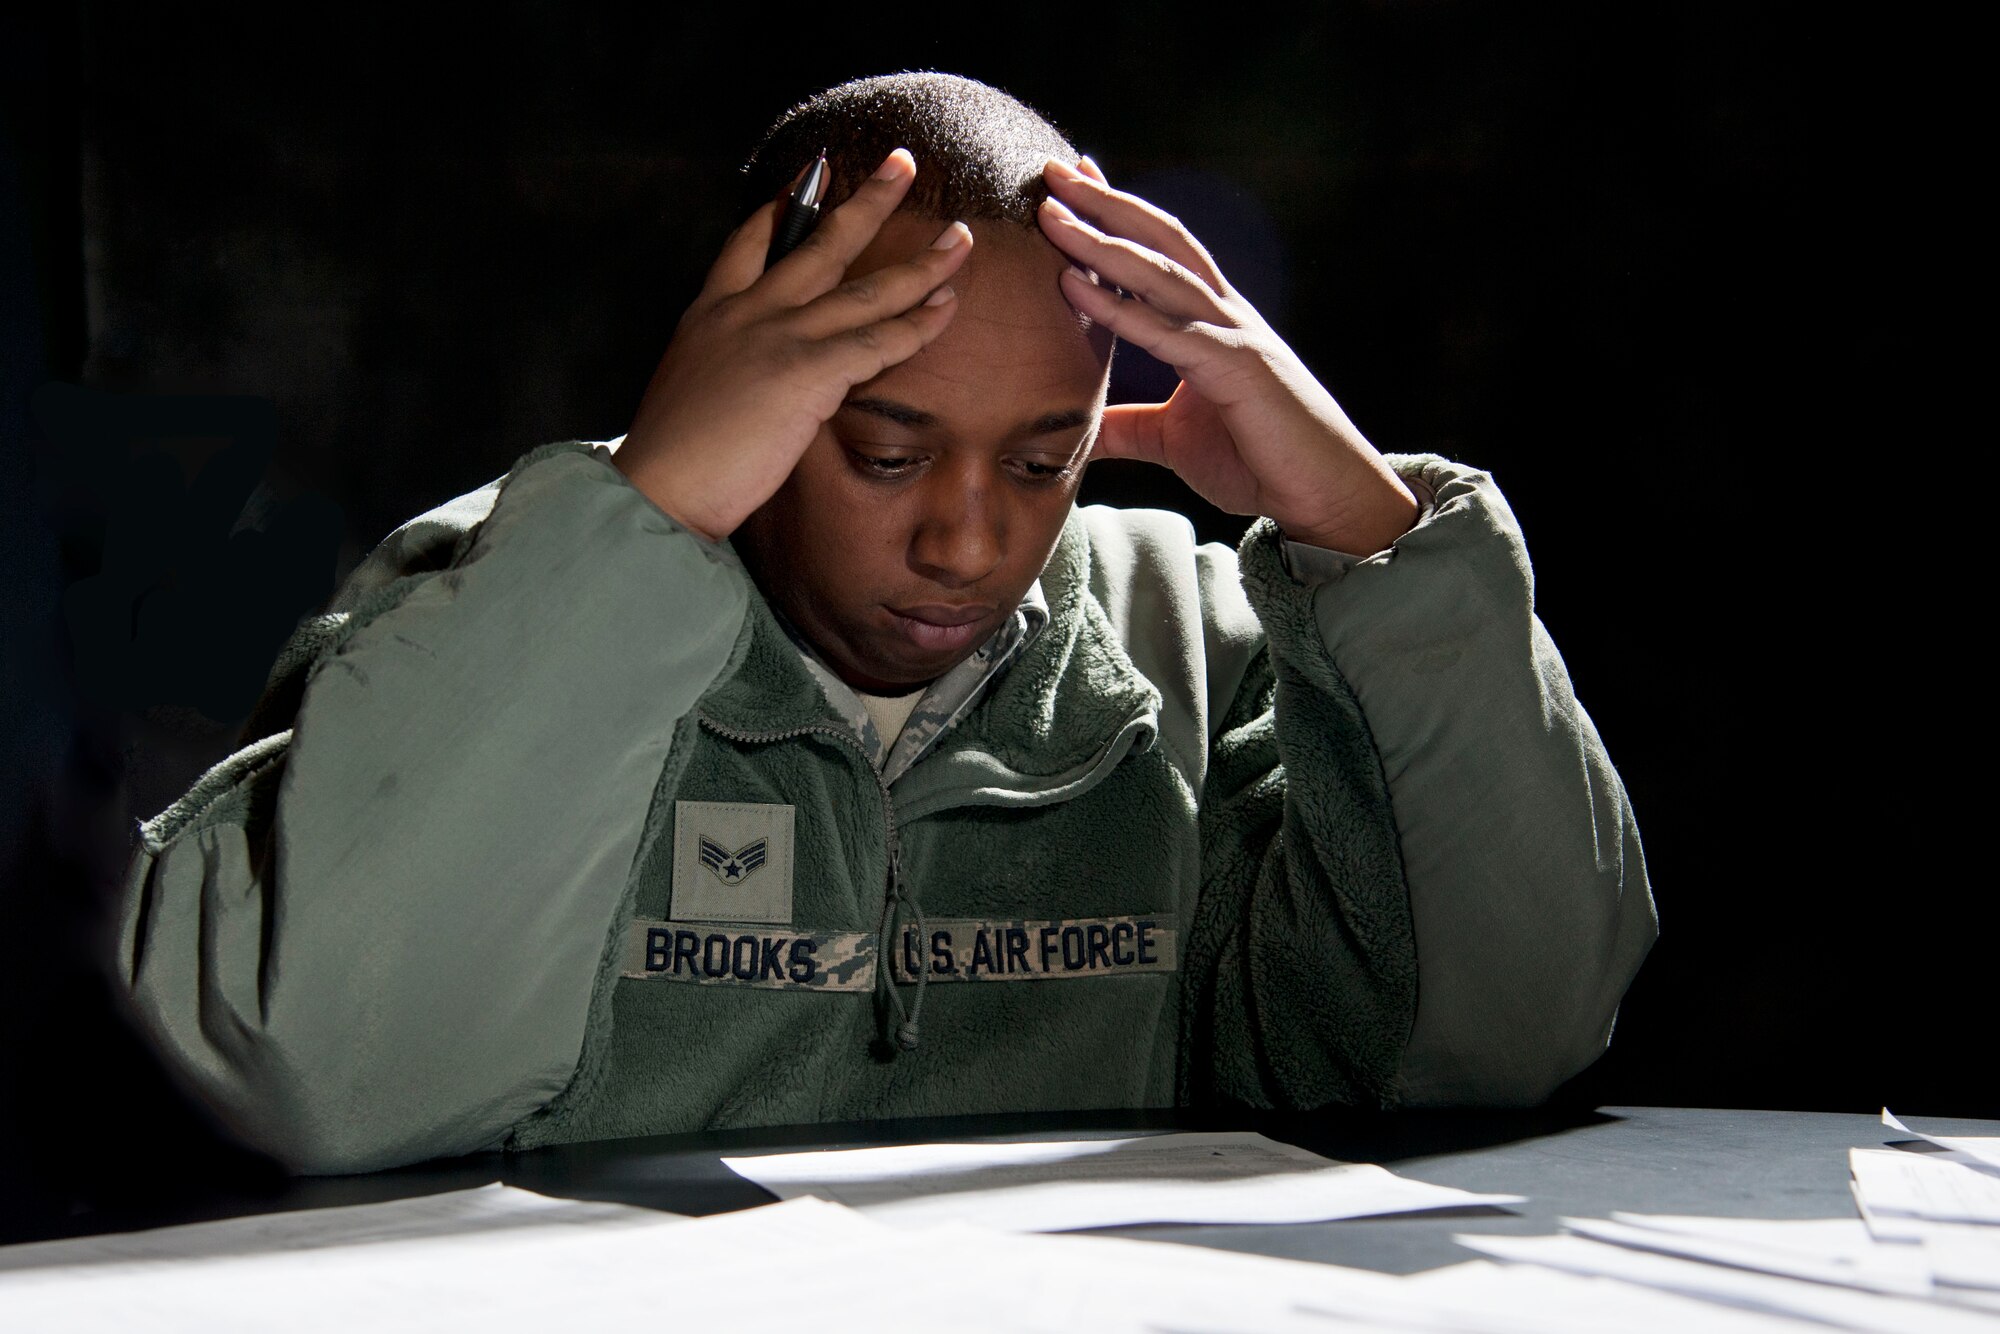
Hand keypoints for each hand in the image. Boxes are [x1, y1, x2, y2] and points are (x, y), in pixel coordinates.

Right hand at [614, 149, 973, 541]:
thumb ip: (726, 367)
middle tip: (904, 164)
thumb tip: (751, 379)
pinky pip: (878, 341)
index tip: (817, 174)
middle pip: (820, 243)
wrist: (660, 487)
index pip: (752, 242)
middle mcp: (747, 312)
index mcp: (711, 314)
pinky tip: (948, 307)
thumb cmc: (672, 461)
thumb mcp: (690, 391)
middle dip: (869, 200)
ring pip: (865, 289)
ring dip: (921, 261)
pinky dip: (919, 324)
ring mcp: (779, 337)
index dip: (787, 205)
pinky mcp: (806, 373)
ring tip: (961, 236)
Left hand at [1038, 158, 1416, 555]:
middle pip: (1158, 240)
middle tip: (1053, 170)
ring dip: (1101, 240)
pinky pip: (1166, 330)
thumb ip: (1126, 427)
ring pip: (1159, 272)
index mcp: (1211, 322)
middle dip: (1105, 203)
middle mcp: (1222, 315)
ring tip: (1052, 214)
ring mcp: (1232, 335)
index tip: (1075, 182)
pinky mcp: (1235, 367)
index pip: (1159, 251)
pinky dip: (1117, 307)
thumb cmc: (1259, 461)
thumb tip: (1080, 431)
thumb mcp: (1171, 441)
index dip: (1118, 214)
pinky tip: (1073, 286)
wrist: (1324, 493)